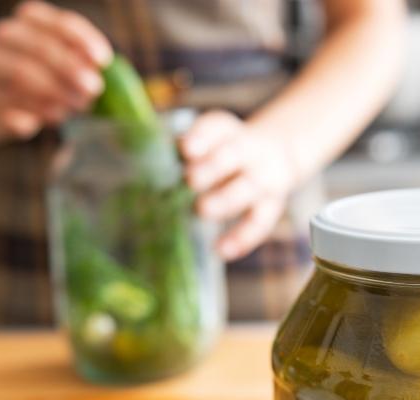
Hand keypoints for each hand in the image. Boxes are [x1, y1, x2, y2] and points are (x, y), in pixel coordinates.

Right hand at [0, 1, 112, 137]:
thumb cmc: (39, 74)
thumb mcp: (60, 59)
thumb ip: (80, 59)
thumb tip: (99, 71)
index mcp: (28, 18)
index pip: (60, 22)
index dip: (83, 41)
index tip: (103, 61)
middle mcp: (5, 35)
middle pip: (41, 47)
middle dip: (71, 70)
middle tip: (93, 89)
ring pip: (23, 73)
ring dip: (57, 92)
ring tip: (78, 106)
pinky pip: (14, 103)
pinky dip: (39, 111)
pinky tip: (57, 116)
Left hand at [180, 111, 297, 260]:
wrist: (276, 154)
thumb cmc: (224, 151)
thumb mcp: (210, 141)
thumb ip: (184, 151)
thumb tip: (143, 160)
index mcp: (227, 132)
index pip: (216, 129)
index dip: (201, 138)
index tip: (186, 148)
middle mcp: (249, 151)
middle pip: (233, 156)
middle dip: (212, 168)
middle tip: (190, 180)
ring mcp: (263, 178)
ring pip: (247, 188)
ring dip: (225, 199)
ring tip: (202, 210)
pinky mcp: (271, 206)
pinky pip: (259, 223)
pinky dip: (241, 238)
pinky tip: (221, 250)